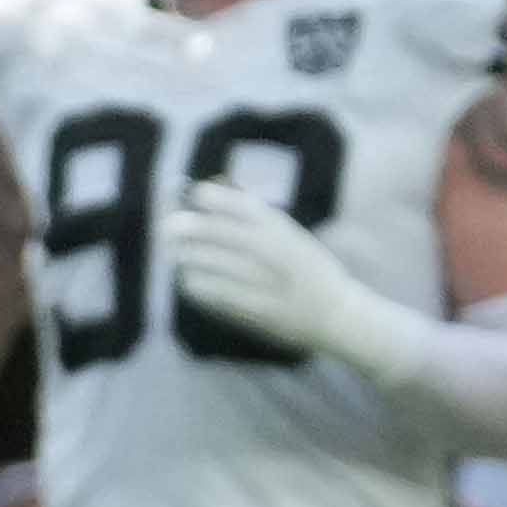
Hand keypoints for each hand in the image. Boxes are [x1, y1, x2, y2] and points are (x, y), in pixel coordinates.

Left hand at [166, 173, 402, 369]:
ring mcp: (260, 280)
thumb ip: (254, 217)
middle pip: (211, 230)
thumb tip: (208, 192)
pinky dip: (194, 283)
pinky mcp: (251, 308)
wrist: (336, 314)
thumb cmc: (308, 270)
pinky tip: (193, 281)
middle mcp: (270, 250)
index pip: (233, 202)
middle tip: (170, 229)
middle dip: (183, 226)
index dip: (205, 197)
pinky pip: (208, 291)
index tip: (192, 196)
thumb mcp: (289, 235)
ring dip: (186, 257)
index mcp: (280, 228)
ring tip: (183, 256)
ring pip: (203, 261)